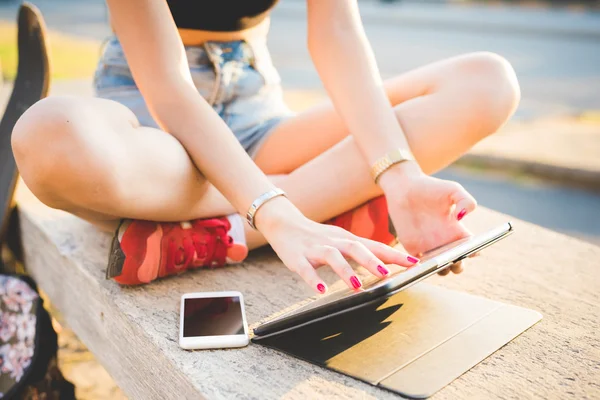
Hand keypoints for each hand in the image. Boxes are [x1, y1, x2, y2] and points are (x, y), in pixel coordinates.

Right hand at [255, 197, 418, 293]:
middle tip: (387, 273)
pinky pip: (305, 269)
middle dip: (371, 259)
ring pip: (332, 256)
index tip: (414, 263)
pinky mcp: (297, 258)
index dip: (393, 254)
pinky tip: (320, 290)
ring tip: (357, 286)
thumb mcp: (341, 240)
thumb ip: (362, 251)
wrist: (283, 223)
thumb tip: (388, 263)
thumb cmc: (317, 236)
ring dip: (345, 271)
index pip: (374, 245)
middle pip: (355, 247)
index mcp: (346, 238)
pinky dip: (313, 279)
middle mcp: (333, 241)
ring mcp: (315, 249)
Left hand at [378, 163, 477, 273]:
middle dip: (458, 266)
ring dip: (441, 269)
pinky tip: (422, 266)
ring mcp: (429, 247)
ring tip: (438, 263)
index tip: (471, 249)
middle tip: (454, 258)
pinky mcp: (412, 249)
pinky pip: (418, 266)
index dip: (473, 252)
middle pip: (457, 264)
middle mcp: (445, 241)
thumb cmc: (430, 187)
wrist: (404, 188)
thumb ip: (466, 201)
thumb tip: (462, 217)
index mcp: (457, 230)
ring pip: (439, 268)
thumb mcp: (453, 190)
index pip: (471, 248)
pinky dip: (421, 270)